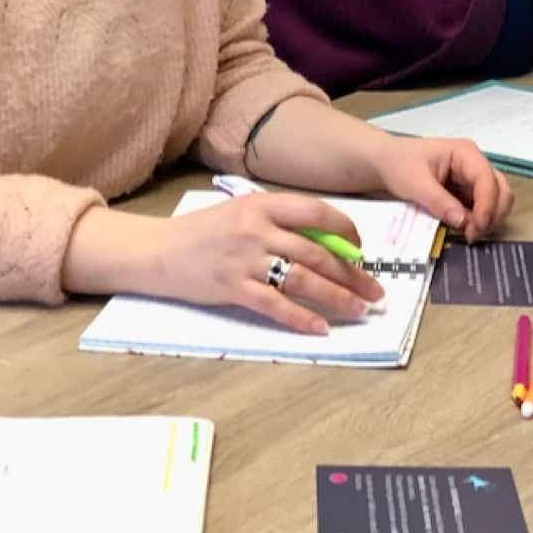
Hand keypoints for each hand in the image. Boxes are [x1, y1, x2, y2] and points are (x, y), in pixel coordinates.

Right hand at [150, 194, 385, 335]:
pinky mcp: (233, 288)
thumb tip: (325, 240)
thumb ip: (277, 220)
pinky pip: (276, 305)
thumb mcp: (240, 211)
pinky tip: (321, 328)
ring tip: (359, 310)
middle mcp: (257, 229)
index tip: (361, 249)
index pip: (316, 212)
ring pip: (303, 279)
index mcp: (261, 204)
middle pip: (317, 252)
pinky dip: (301, 318)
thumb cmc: (201, 232)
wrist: (157, 251)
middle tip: (375, 291)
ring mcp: (245, 259)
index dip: (346, 230)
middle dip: (353, 274)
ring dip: (337, 297)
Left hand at [368, 135, 512, 242]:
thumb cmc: (398, 165)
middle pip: (500, 190)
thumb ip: (439, 201)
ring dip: (488, 220)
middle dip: (492, 215)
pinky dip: (478, 221)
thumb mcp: (414, 183)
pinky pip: (482, 208)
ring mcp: (472, 179)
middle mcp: (475, 164)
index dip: (487, 205)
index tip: (476, 228)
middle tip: (473, 236)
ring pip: (497, 201)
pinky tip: (465, 231)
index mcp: (465, 153)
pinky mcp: (467, 192)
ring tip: (468, 235)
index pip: (487, 180)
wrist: (385, 163)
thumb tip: (464, 222)